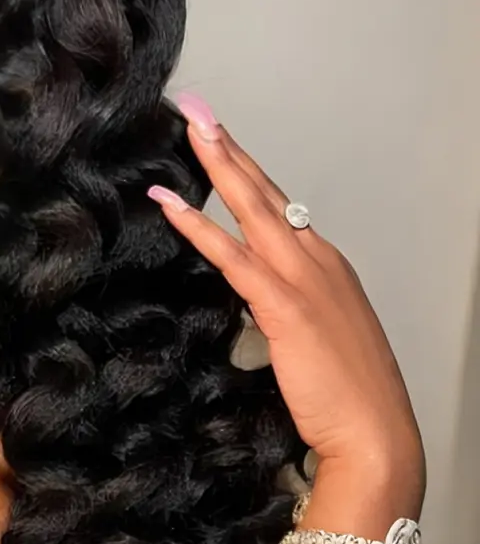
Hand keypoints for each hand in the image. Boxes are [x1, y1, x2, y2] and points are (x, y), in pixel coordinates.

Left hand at [147, 94, 423, 498]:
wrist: (374, 435)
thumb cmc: (346, 396)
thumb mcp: (315, 339)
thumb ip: (283, 310)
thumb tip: (252, 299)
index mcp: (326, 266)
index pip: (278, 207)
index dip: (246, 171)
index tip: (219, 140)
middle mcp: (317, 260)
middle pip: (265, 192)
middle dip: (228, 146)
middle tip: (197, 108)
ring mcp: (303, 278)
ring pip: (252, 208)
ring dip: (216, 165)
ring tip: (188, 128)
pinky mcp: (284, 304)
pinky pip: (233, 254)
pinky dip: (198, 226)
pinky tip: (169, 202)